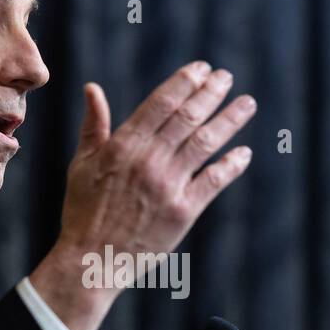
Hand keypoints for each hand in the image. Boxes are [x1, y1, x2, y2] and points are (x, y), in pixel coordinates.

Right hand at [30, 61, 256, 329]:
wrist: (92, 259)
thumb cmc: (83, 211)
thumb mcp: (81, 164)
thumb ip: (93, 126)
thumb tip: (92, 88)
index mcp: (123, 146)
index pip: (161, 103)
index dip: (184, 82)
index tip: (201, 69)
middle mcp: (148, 161)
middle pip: (187, 117)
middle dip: (211, 93)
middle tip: (226, 78)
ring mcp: (168, 186)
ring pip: (206, 143)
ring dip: (230, 120)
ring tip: (247, 104)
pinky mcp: (183, 212)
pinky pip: (213, 181)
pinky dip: (231, 165)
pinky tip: (244, 152)